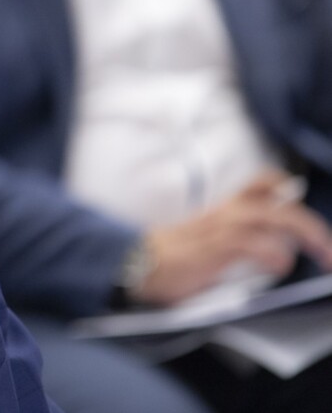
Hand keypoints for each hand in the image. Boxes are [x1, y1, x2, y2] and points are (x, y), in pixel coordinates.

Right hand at [133, 171, 331, 305]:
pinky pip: (258, 245)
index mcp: (221, 208)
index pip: (259, 183)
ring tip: (323, 255)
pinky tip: (281, 265)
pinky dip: (276, 255)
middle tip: (327, 248)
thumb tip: (262, 248)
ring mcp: (223, 228)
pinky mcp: (218, 248)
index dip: (285, 187)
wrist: (136, 262)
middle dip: (312, 225)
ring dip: (308, 236)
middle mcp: (226, 212)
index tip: (300, 197)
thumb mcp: (200, 236)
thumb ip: (229, 236)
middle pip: (281, 205)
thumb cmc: (165, 256)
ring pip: (277, 218)